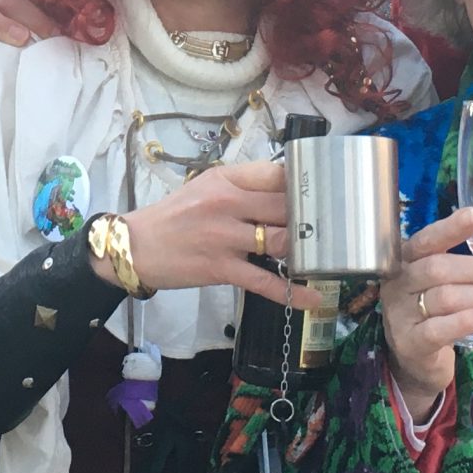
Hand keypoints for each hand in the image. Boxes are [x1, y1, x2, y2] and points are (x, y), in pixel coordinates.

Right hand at [95, 160, 325, 306]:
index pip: (276, 175)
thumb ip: (243, 186)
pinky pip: (265, 282)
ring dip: (307, 251)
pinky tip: (313, 297)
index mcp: (226, 180)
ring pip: (280, 242)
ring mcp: (225, 238)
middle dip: (312, 218)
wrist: (136, 246)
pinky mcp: (222, 269)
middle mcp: (227, 204)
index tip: (325, 192)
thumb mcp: (206, 187)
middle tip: (336, 227)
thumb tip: (287, 189)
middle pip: (286, 208)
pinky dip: (292, 292)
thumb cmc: (174, 216)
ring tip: (329, 256)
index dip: (305, 183)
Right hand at [381, 207, 472, 401]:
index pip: (426, 240)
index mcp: (405, 262)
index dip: (450, 228)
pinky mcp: (409, 343)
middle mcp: (397, 284)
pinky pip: (439, 330)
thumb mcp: (442, 285)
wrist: (414, 360)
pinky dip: (468, 320)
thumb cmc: (434, 313)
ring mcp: (399, 314)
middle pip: (439, 269)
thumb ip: (465, 269)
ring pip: (444, 298)